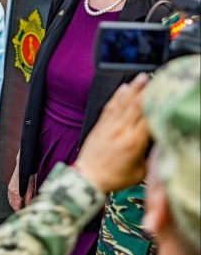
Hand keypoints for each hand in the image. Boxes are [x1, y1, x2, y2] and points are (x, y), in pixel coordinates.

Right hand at [7, 154, 35, 210]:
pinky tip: (16, 200)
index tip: (23, 214)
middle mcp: (11, 192)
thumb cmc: (28, 176)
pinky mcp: (10, 186)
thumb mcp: (31, 189)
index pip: (16, 207)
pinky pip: (9, 196)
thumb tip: (29, 207)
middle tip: (22, 212)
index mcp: (16, 194)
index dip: (19, 212)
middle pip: (12, 204)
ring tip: (19, 207)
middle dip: (16, 209)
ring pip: (10, 200)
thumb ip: (29, 200)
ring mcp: (9, 188)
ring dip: (14, 204)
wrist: (23, 166)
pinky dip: (12, 199)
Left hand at [74, 73, 150, 193]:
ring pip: (122, 103)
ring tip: (141, 77)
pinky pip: (110, 107)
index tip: (167, 95)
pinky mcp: (100, 125)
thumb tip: (160, 142)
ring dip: (133, 88)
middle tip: (157, 78)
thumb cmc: (113, 177)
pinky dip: (117, 96)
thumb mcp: (140, 171)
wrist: (88, 177)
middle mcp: (121, 130)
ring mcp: (109, 126)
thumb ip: (151, 155)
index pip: (149, 117)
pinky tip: (123, 88)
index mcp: (134, 141)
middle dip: (147, 90)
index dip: (159, 104)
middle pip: (136, 105)